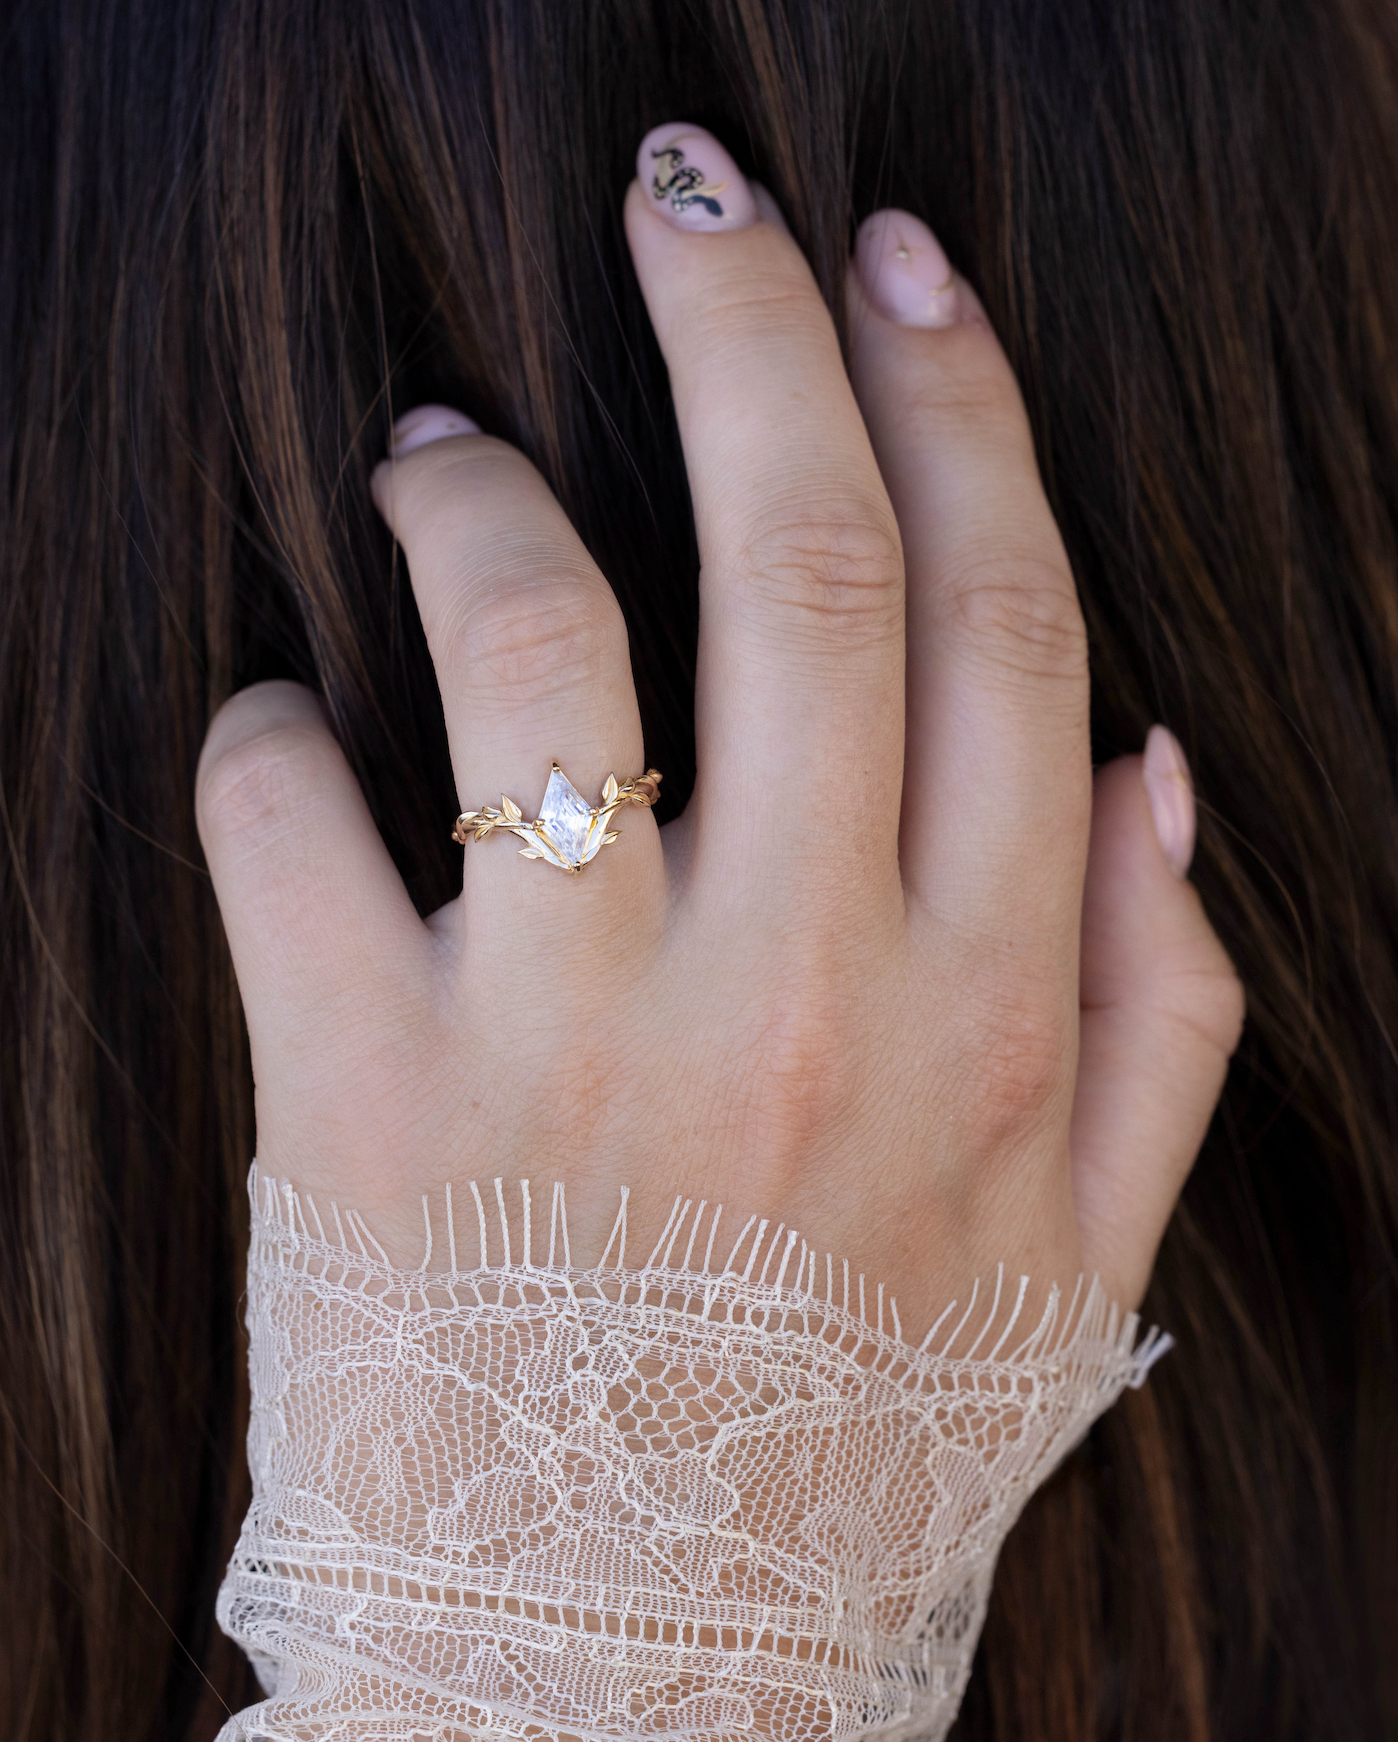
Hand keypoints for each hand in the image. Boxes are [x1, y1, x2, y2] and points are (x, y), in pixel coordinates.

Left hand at [195, 124, 1242, 1332]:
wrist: (626, 1683)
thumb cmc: (842, 1451)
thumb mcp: (1079, 1266)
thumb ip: (1157, 1015)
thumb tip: (1162, 772)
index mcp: (984, 1011)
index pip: (998, 620)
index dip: (954, 403)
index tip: (893, 269)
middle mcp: (802, 995)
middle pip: (796, 560)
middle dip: (744, 323)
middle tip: (687, 185)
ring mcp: (575, 1042)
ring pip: (538, 641)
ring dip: (476, 489)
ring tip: (436, 439)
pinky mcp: (364, 1102)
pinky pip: (291, 828)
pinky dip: (265, 736)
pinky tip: (281, 715)